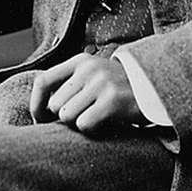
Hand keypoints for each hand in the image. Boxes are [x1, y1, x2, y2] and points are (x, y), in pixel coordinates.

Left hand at [29, 54, 143, 133]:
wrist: (155, 89)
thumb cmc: (118, 89)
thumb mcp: (93, 76)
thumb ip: (69, 85)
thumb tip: (39, 110)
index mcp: (80, 61)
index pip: (43, 81)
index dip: (36, 105)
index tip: (41, 120)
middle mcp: (89, 68)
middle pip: (56, 106)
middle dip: (66, 117)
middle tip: (83, 117)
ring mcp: (101, 83)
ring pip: (67, 116)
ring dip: (80, 123)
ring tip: (97, 116)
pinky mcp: (112, 100)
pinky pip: (84, 125)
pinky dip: (92, 129)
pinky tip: (106, 122)